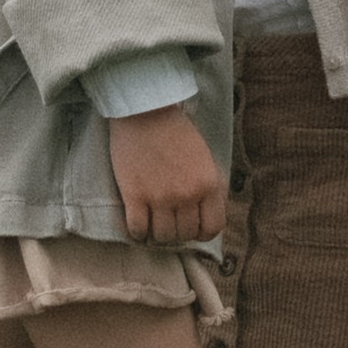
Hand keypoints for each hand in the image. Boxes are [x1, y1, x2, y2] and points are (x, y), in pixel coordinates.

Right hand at [107, 103, 225, 244]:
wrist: (145, 111)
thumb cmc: (176, 131)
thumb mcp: (205, 157)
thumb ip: (212, 185)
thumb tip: (211, 212)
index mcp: (208, 184)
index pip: (213, 228)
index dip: (203, 232)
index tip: (193, 227)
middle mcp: (187, 195)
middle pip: (185, 234)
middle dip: (179, 231)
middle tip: (170, 220)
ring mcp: (160, 197)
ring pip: (163, 236)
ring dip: (158, 233)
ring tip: (154, 221)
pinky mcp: (135, 196)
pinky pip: (138, 230)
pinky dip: (138, 232)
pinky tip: (139, 222)